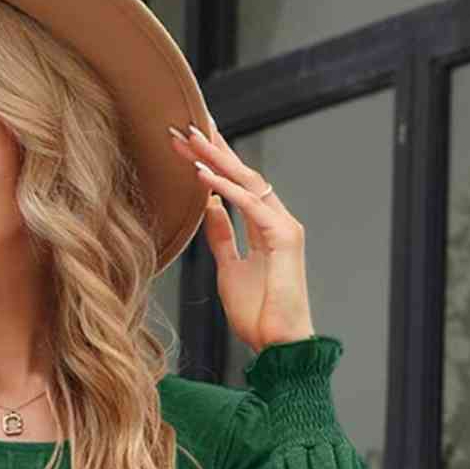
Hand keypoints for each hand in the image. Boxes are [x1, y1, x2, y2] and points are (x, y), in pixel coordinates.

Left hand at [169, 114, 315, 355]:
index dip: (213, 160)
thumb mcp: (229, 268)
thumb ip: (222, 237)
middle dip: (213, 148)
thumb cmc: (259, 314)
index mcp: (264, 225)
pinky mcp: (285, 238)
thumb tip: (209, 207)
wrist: (279, 345)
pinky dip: (225, 189)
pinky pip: (251, 206)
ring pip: (247, 181)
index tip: (188, 140)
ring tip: (189, 139)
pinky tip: (202, 176)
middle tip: (184, 123)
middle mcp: (276, 219)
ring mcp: (284, 226)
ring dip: (216, 159)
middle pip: (241, 173)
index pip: (236, 183)